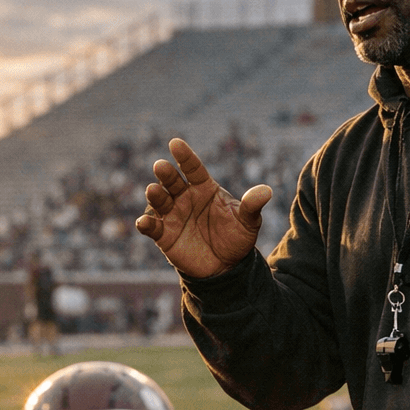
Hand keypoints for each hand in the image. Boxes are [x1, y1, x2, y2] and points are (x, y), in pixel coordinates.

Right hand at [135, 138, 272, 278]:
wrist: (226, 266)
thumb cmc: (236, 237)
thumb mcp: (248, 221)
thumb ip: (252, 205)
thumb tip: (266, 191)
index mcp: (204, 188)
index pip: (193, 168)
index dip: (184, 156)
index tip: (175, 143)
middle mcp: (185, 198)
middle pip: (172, 182)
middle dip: (166, 174)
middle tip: (160, 166)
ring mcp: (173, 215)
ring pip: (159, 201)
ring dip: (155, 195)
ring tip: (153, 191)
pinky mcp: (164, 235)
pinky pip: (152, 227)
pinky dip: (146, 224)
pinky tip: (143, 222)